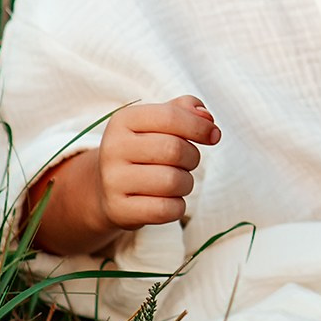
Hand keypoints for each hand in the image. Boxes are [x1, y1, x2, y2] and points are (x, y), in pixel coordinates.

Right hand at [95, 96, 219, 229]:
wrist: (106, 189)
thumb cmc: (143, 151)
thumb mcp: (156, 123)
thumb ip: (184, 110)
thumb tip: (207, 117)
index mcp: (123, 120)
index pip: (171, 117)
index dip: (200, 126)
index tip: (214, 135)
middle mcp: (113, 148)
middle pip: (175, 150)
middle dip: (192, 157)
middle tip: (187, 162)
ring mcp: (113, 181)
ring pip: (173, 182)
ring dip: (186, 183)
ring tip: (176, 181)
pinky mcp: (119, 209)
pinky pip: (167, 210)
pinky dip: (178, 207)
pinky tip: (168, 200)